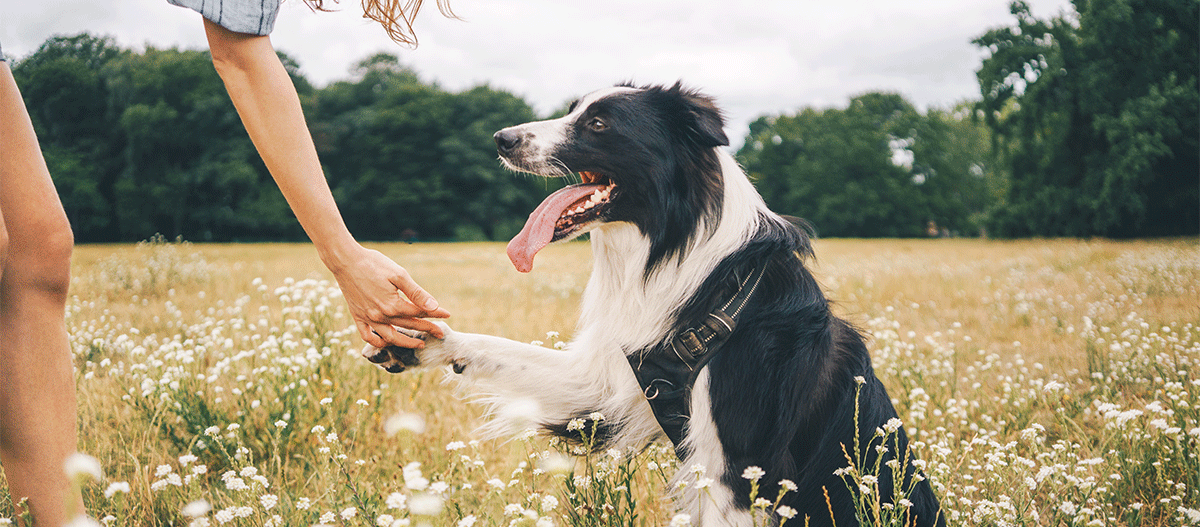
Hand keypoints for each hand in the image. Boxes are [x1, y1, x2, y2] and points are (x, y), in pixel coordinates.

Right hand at [327, 245, 449, 348]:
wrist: (345, 260)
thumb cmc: (374, 264)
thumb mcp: (399, 275)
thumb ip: (417, 293)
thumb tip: (434, 306)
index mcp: (393, 305)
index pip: (419, 312)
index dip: (435, 313)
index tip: (447, 314)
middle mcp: (380, 316)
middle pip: (408, 325)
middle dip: (427, 329)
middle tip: (440, 333)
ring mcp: (367, 318)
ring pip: (390, 337)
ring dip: (406, 343)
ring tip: (419, 344)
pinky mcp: (357, 316)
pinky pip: (367, 336)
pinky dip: (378, 342)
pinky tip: (387, 342)